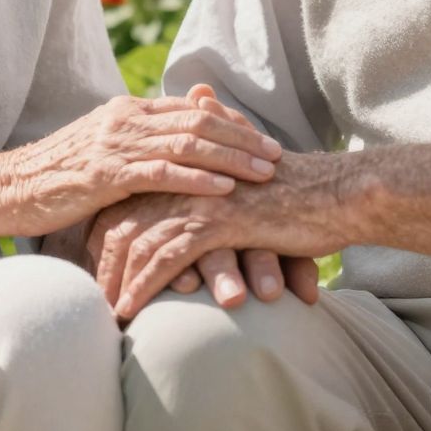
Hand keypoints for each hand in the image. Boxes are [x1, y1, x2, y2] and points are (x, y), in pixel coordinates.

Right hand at [0, 94, 281, 237]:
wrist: (8, 189)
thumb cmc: (56, 179)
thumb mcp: (102, 154)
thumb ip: (138, 148)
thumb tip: (176, 153)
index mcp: (127, 112)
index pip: (191, 110)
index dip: (230, 124)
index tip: (262, 138)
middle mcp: (125, 119)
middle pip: (198, 122)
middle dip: (243, 138)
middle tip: (278, 154)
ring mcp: (115, 144)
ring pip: (188, 144)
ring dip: (232, 158)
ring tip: (265, 172)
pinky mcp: (105, 173)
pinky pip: (161, 173)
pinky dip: (197, 179)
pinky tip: (225, 190)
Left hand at [89, 151, 349, 319]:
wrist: (337, 195)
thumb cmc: (296, 192)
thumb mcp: (247, 175)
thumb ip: (217, 154)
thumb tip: (200, 116)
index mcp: (188, 169)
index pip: (128, 202)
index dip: (105, 237)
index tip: (95, 270)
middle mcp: (187, 180)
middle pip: (122, 223)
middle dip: (102, 265)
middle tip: (93, 300)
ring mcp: (201, 199)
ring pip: (139, 243)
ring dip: (117, 283)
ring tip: (106, 314)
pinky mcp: (218, 222)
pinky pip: (167, 258)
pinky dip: (143, 287)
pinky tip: (130, 311)